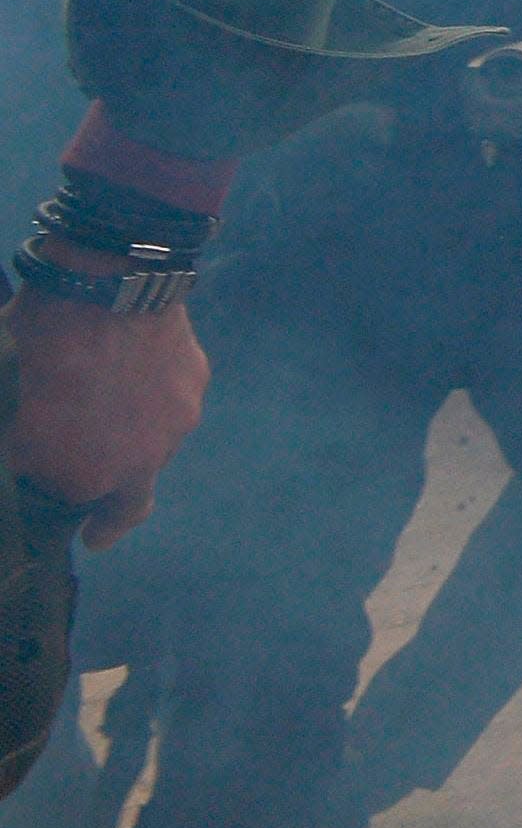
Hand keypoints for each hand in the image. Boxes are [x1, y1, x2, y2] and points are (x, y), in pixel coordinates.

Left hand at [8, 294, 204, 541]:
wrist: (103, 291)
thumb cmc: (40, 361)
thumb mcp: (7, 423)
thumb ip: (24, 457)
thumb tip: (30, 461)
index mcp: (91, 479)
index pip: (96, 524)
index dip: (89, 527)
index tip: (89, 535)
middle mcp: (146, 459)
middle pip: (134, 488)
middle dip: (119, 490)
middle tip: (105, 480)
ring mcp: (178, 415)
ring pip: (156, 440)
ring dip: (135, 435)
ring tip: (107, 399)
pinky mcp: (196, 374)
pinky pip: (171, 398)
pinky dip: (151, 394)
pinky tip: (130, 366)